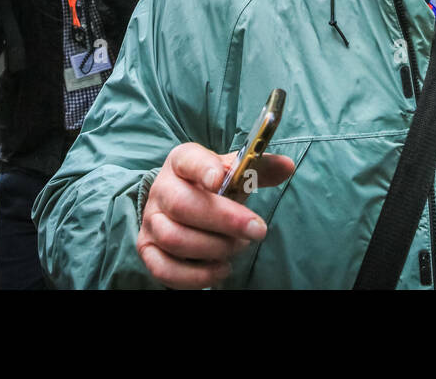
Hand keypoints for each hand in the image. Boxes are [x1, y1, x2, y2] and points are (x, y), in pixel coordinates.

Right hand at [136, 142, 295, 288]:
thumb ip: (259, 169)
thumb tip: (287, 166)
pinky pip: (164, 269)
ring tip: (239, 247)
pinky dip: (195, 275)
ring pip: (174, 238)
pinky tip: (220, 269)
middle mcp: (161, 189)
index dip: (203, 169)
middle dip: (225, 221)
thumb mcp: (233, 172)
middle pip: (183, 205)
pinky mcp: (147, 249)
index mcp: (181, 162)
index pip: (188, 160)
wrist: (181, 205)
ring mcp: (151, 221)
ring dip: (214, 248)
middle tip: (257, 231)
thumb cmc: (212, 188)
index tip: (221, 179)